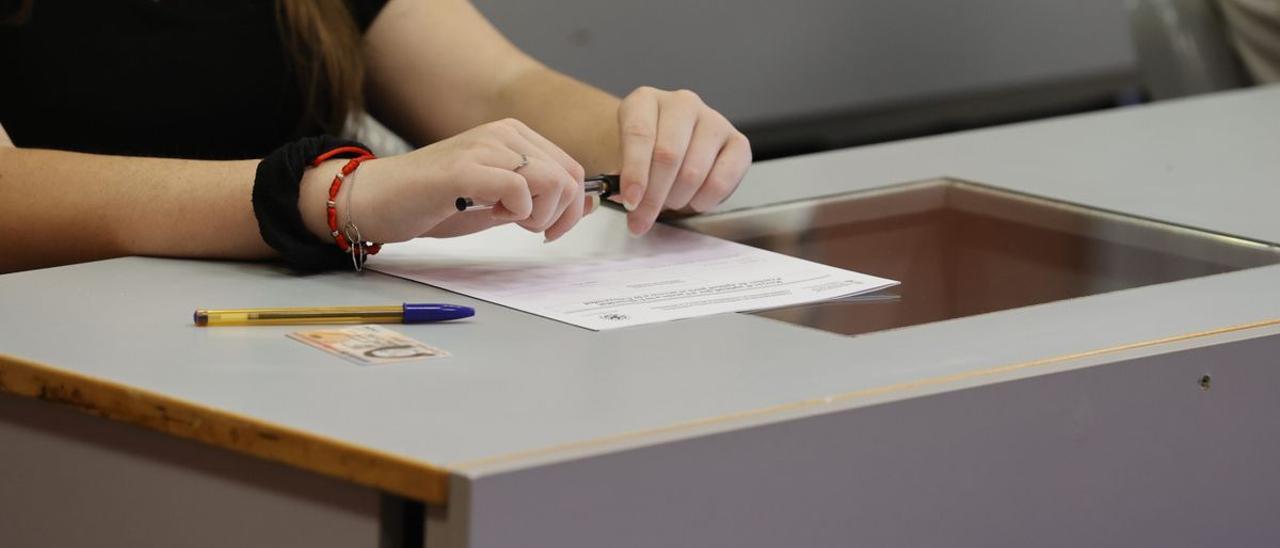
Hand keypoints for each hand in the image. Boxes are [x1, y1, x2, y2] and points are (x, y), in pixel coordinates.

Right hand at [303, 119, 593, 244]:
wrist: (377, 199)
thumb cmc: (433, 202)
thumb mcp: (498, 200)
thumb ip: (538, 198)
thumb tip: (587, 203)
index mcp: (514, 135)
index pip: (573, 168)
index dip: (574, 207)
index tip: (550, 230)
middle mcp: (503, 134)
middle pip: (569, 177)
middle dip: (561, 215)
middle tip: (529, 230)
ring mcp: (484, 148)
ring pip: (551, 182)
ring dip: (537, 215)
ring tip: (506, 219)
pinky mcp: (464, 170)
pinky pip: (518, 190)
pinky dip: (515, 212)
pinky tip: (489, 214)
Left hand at [616, 87, 751, 234]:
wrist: (670, 147)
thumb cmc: (644, 154)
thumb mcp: (622, 160)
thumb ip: (622, 179)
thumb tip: (629, 199)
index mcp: (646, 101)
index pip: (640, 134)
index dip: (635, 172)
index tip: (631, 201)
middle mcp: (682, 104)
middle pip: (668, 154)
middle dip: (654, 196)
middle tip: (643, 219)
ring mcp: (713, 120)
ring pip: (693, 172)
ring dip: (677, 199)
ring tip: (669, 202)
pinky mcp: (738, 142)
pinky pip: (721, 181)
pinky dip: (704, 200)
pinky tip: (693, 200)